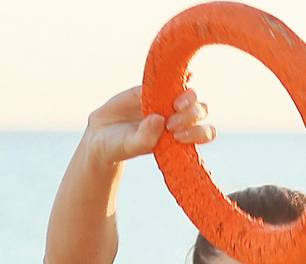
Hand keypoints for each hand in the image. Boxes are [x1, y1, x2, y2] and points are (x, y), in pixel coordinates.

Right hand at [85, 84, 214, 164]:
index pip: (203, 133)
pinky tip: (188, 74)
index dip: (198, 132)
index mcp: (179, 137)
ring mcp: (167, 102)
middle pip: (200, 111)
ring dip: (188, 98)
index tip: (178, 136)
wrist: (102, 134)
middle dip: (190, 116)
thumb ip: (145, 138)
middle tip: (171, 124)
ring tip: (173, 105)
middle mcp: (179, 119)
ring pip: (191, 96)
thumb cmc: (119, 146)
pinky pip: (171, 79)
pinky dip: (181, 75)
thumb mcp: (129, 146)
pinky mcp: (153, 88)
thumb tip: (159, 119)